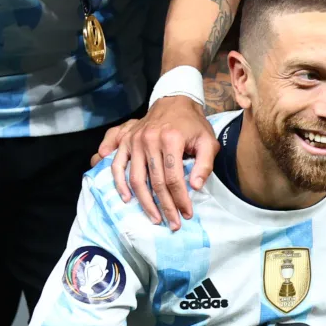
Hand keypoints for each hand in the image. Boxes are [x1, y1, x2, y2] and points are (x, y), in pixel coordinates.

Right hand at [93, 95, 217, 229]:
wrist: (174, 102)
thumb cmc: (193, 125)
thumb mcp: (208, 141)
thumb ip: (205, 164)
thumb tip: (195, 187)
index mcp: (170, 140)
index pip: (174, 178)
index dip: (181, 198)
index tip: (187, 213)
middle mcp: (148, 141)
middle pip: (155, 182)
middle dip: (165, 206)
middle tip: (173, 223)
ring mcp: (134, 141)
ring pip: (136, 178)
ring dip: (144, 202)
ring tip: (155, 218)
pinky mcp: (125, 141)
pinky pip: (117, 166)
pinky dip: (119, 183)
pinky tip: (127, 199)